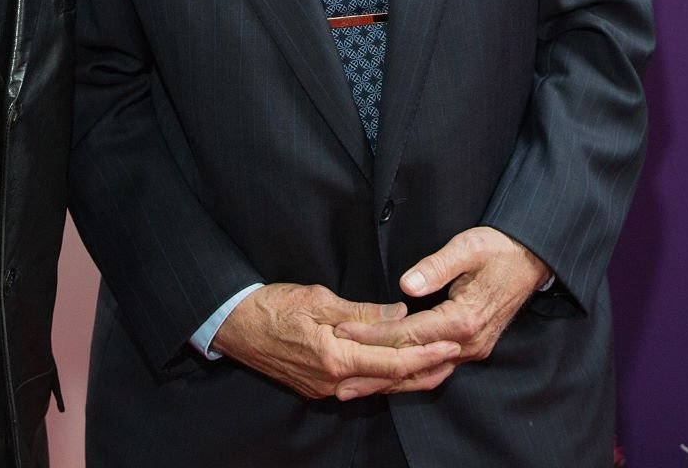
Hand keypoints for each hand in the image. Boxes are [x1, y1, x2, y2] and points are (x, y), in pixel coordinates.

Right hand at [209, 282, 460, 401]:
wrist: (233, 326)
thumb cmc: (272, 306)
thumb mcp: (318, 299)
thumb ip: (362, 311)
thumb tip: (399, 314)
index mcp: (336, 358)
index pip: (393, 362)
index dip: (425, 355)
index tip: (450, 345)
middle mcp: (333, 382)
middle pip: (390, 382)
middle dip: (425, 371)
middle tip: (454, 358)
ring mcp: (324, 389)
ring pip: (376, 387)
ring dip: (406, 377)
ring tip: (435, 364)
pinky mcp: (316, 388)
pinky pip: (359, 386)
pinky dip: (382, 376)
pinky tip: (395, 367)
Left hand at [333, 227, 547, 393]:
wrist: (531, 259)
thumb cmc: (498, 249)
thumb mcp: (467, 248)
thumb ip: (436, 267)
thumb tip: (407, 285)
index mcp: (463, 319)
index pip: (408, 333)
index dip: (373, 335)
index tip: (343, 333)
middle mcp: (468, 343)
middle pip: (413, 364)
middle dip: (375, 373)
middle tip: (340, 382)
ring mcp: (473, 349)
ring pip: (426, 374)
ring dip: (391, 382)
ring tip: (358, 389)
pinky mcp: (473, 348)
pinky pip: (437, 369)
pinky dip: (411, 376)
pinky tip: (391, 380)